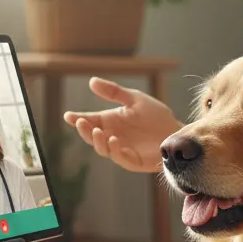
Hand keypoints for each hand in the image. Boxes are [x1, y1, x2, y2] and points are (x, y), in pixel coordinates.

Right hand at [63, 77, 181, 172]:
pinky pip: (119, 157)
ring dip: (97, 141)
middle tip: (81, 123)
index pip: (89, 119)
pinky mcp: (131, 160)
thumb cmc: (155, 115)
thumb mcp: (134, 99)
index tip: (68, 115)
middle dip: (84, 130)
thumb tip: (92, 81)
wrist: (174, 131)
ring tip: (97, 131)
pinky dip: (114, 149)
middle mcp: (112, 135)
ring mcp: (120, 148)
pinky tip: (114, 140)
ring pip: (102, 148)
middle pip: (91, 136)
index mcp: (110, 120)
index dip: (77, 118)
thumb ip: (114, 92)